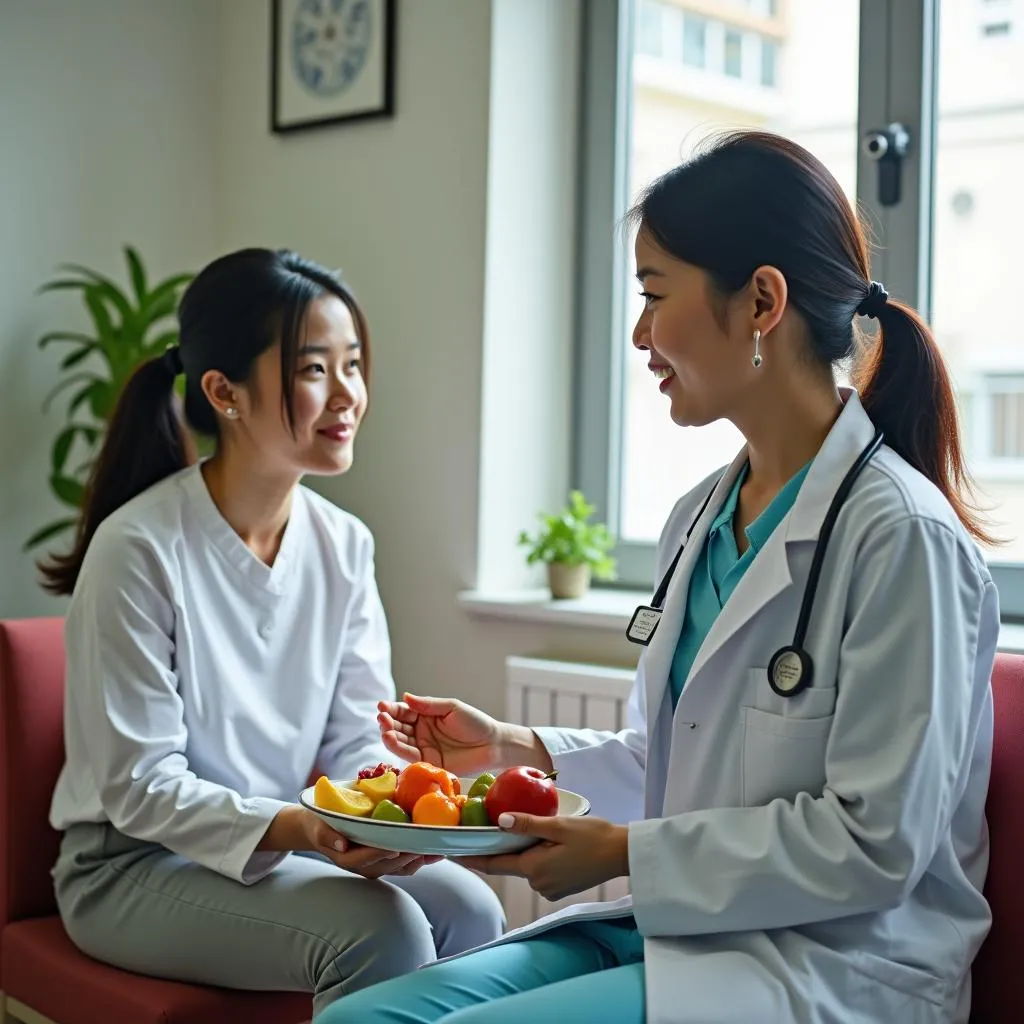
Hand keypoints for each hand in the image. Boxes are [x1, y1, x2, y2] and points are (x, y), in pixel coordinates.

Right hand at [262, 806, 440, 878]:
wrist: (320, 827)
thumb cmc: (319, 824)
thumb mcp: (318, 827)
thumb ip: (327, 836)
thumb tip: (340, 844)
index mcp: (348, 859)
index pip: (368, 859)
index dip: (384, 854)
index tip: (398, 847)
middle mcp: (365, 866)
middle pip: (390, 864)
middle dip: (409, 856)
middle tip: (426, 845)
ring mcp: (376, 864)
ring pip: (401, 866)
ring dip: (420, 859)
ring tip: (438, 849)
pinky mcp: (385, 859)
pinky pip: (405, 861)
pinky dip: (420, 856)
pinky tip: (436, 848)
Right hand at [377, 692, 513, 775]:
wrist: (493, 745)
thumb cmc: (475, 723)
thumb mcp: (451, 708)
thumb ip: (428, 704)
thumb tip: (405, 697)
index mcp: (426, 715)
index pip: (404, 711)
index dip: (392, 709)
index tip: (382, 706)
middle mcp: (421, 731)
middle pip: (398, 726)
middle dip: (387, 721)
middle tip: (382, 717)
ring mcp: (423, 747)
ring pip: (400, 741)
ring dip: (389, 735)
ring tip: (385, 729)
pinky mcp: (427, 762)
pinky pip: (409, 755)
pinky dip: (398, 748)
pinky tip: (390, 740)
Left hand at [455, 813, 628, 901]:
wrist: (622, 854)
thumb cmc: (594, 837)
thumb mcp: (559, 825)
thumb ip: (528, 824)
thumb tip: (500, 822)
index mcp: (534, 868)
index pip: (494, 864)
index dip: (471, 858)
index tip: (451, 853)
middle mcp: (538, 883)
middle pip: (510, 863)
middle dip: (501, 847)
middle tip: (489, 826)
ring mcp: (550, 888)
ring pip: (526, 865)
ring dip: (523, 850)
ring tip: (528, 827)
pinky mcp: (560, 886)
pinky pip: (539, 869)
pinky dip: (537, 856)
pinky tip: (547, 840)